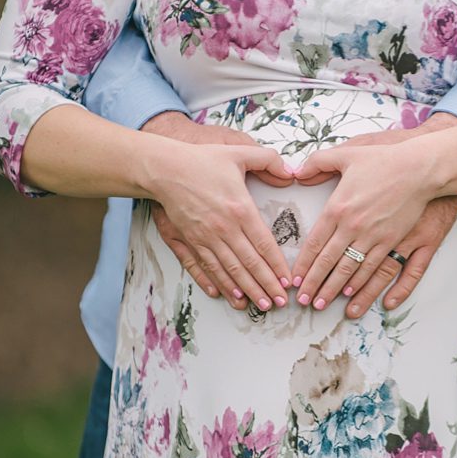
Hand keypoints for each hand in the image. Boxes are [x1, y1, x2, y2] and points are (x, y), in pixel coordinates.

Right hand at [144, 137, 297, 311]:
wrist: (164, 168)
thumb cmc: (203, 160)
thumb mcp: (241, 152)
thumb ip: (270, 160)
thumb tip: (291, 173)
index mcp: (240, 209)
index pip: (264, 245)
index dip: (277, 266)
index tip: (287, 281)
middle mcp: (223, 228)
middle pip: (249, 264)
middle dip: (266, 285)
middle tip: (279, 302)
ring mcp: (203, 237)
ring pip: (228, 270)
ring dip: (244, 289)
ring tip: (258, 305)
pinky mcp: (187, 240)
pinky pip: (202, 267)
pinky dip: (214, 282)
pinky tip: (224, 295)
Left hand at [290, 137, 437, 308]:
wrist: (420, 167)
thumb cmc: (385, 159)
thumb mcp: (347, 154)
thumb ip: (318, 163)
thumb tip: (297, 173)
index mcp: (338, 207)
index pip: (314, 244)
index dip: (303, 265)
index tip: (295, 280)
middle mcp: (353, 226)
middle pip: (328, 262)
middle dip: (314, 284)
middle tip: (304, 300)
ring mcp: (374, 235)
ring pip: (349, 270)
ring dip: (334, 289)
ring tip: (322, 303)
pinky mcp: (393, 240)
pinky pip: (373, 267)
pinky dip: (361, 282)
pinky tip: (352, 293)